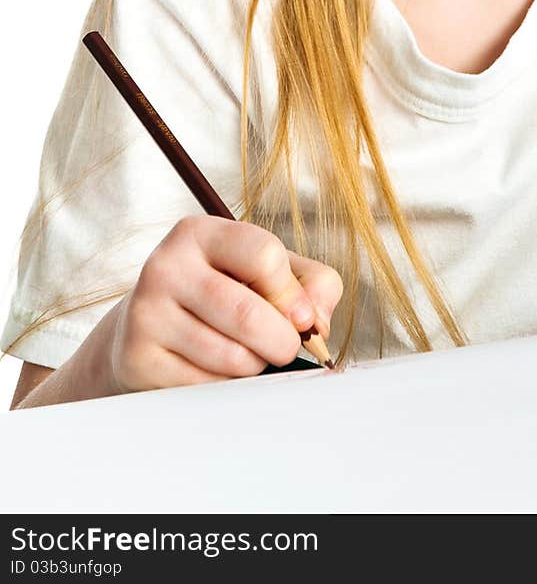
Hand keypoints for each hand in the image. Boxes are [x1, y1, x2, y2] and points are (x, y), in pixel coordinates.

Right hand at [101, 215, 343, 393]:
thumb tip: (315, 323)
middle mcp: (167, 265)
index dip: (293, 295)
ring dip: (255, 366)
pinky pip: (207, 386)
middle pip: (248, 314)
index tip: (300, 317)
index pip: (264, 255)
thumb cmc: (222, 294)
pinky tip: (215, 370)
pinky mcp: (137, 358)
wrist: (145, 329)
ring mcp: (146, 312)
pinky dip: (226, 386)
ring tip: (246, 354)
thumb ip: (312, 284)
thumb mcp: (267, 272)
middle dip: (282, 342)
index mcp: (201, 233)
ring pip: (232, 357)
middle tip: (284, 348)